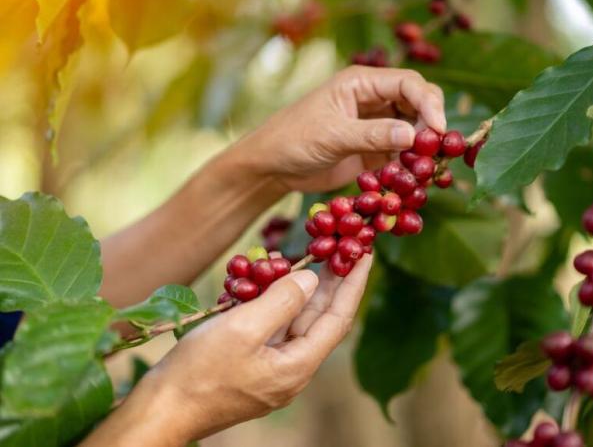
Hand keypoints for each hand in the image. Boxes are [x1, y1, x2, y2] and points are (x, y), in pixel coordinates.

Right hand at [84, 255, 372, 445]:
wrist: (160, 411)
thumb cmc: (198, 372)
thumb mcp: (242, 329)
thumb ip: (282, 301)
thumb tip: (311, 278)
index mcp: (297, 366)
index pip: (338, 318)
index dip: (353, 283)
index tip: (366, 253)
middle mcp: (292, 369)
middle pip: (320, 318)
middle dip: (332, 282)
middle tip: (343, 246)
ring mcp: (272, 368)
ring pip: (297, 321)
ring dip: (305, 289)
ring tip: (316, 256)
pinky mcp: (253, 364)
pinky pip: (274, 328)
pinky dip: (278, 302)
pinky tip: (274, 280)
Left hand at [226, 66, 445, 192]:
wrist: (273, 168)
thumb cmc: (293, 140)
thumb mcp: (332, 135)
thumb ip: (372, 134)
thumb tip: (413, 137)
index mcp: (361, 83)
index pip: (408, 83)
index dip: (429, 102)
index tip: (438, 129)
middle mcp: (373, 99)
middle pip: (418, 103)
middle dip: (431, 123)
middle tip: (436, 151)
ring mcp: (376, 125)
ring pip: (414, 130)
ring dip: (423, 147)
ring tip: (425, 169)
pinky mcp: (375, 150)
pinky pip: (402, 154)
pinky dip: (410, 165)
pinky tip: (413, 179)